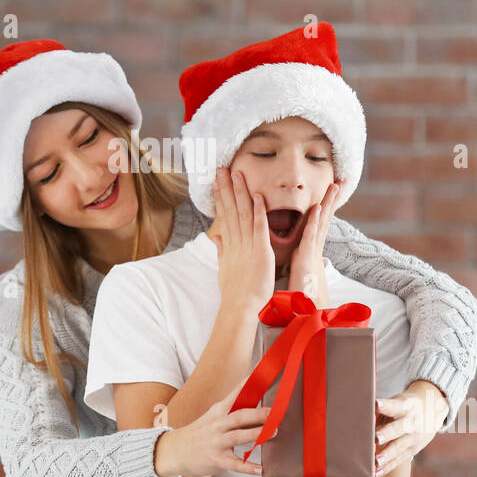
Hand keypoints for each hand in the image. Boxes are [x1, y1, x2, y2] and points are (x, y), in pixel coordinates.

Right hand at [153, 383, 271, 476]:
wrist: (174, 451)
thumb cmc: (199, 433)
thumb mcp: (213, 417)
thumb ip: (233, 413)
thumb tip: (258, 408)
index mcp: (218, 411)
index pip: (235, 394)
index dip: (248, 383)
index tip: (261, 372)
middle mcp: (217, 425)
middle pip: (240, 416)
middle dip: (258, 413)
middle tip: (274, 412)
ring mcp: (216, 443)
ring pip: (239, 437)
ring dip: (257, 434)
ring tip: (273, 432)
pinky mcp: (216, 460)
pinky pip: (235, 464)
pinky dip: (248, 467)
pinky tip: (260, 469)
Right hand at [211, 166, 274, 315]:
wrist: (240, 307)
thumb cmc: (235, 293)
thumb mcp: (225, 269)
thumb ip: (222, 251)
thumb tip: (216, 238)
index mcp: (229, 245)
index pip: (224, 215)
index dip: (221, 197)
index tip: (217, 181)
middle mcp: (235, 242)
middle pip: (230, 209)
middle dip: (226, 188)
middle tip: (221, 169)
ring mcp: (247, 245)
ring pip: (243, 213)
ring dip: (240, 193)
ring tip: (236, 174)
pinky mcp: (260, 251)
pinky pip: (259, 227)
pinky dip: (259, 211)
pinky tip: (258, 195)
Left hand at [287, 179, 342, 304]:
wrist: (306, 317)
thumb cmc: (299, 299)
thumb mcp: (297, 276)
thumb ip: (298, 265)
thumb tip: (298, 260)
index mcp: (310, 252)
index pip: (317, 226)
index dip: (323, 209)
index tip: (327, 194)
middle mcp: (314, 250)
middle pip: (323, 219)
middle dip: (331, 201)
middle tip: (338, 182)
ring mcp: (312, 254)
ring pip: (321, 223)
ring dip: (327, 204)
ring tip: (334, 186)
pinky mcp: (306, 259)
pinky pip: (311, 237)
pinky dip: (314, 222)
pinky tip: (317, 208)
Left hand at [374, 380, 448, 475]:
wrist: (431, 411)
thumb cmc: (403, 407)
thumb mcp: (396, 402)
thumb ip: (381, 408)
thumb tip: (359, 413)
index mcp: (406, 406)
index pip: (396, 405)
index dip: (386, 406)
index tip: (376, 404)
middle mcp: (412, 422)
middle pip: (399, 428)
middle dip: (387, 433)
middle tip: (376, 438)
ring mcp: (414, 438)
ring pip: (399, 447)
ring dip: (387, 455)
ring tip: (375, 461)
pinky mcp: (413, 450)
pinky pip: (399, 459)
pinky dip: (388, 466)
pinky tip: (377, 471)